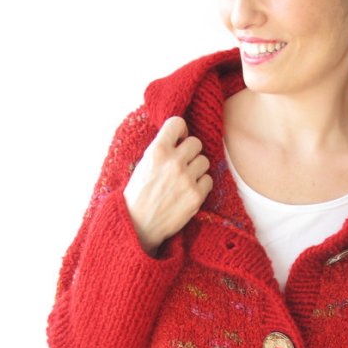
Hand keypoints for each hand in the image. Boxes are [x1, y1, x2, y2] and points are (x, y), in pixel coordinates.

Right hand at [123, 116, 212, 254]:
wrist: (138, 225)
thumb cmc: (138, 195)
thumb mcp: (143, 164)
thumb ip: (161, 149)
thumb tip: (179, 138)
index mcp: (157, 150)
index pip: (178, 123)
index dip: (181, 131)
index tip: (179, 140)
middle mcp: (173, 162)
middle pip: (196, 143)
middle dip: (190, 152)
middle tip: (183, 163)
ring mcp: (187, 179)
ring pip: (205, 161)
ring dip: (197, 168)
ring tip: (186, 178)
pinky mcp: (196, 196)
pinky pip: (209, 180)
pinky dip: (202, 185)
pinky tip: (190, 190)